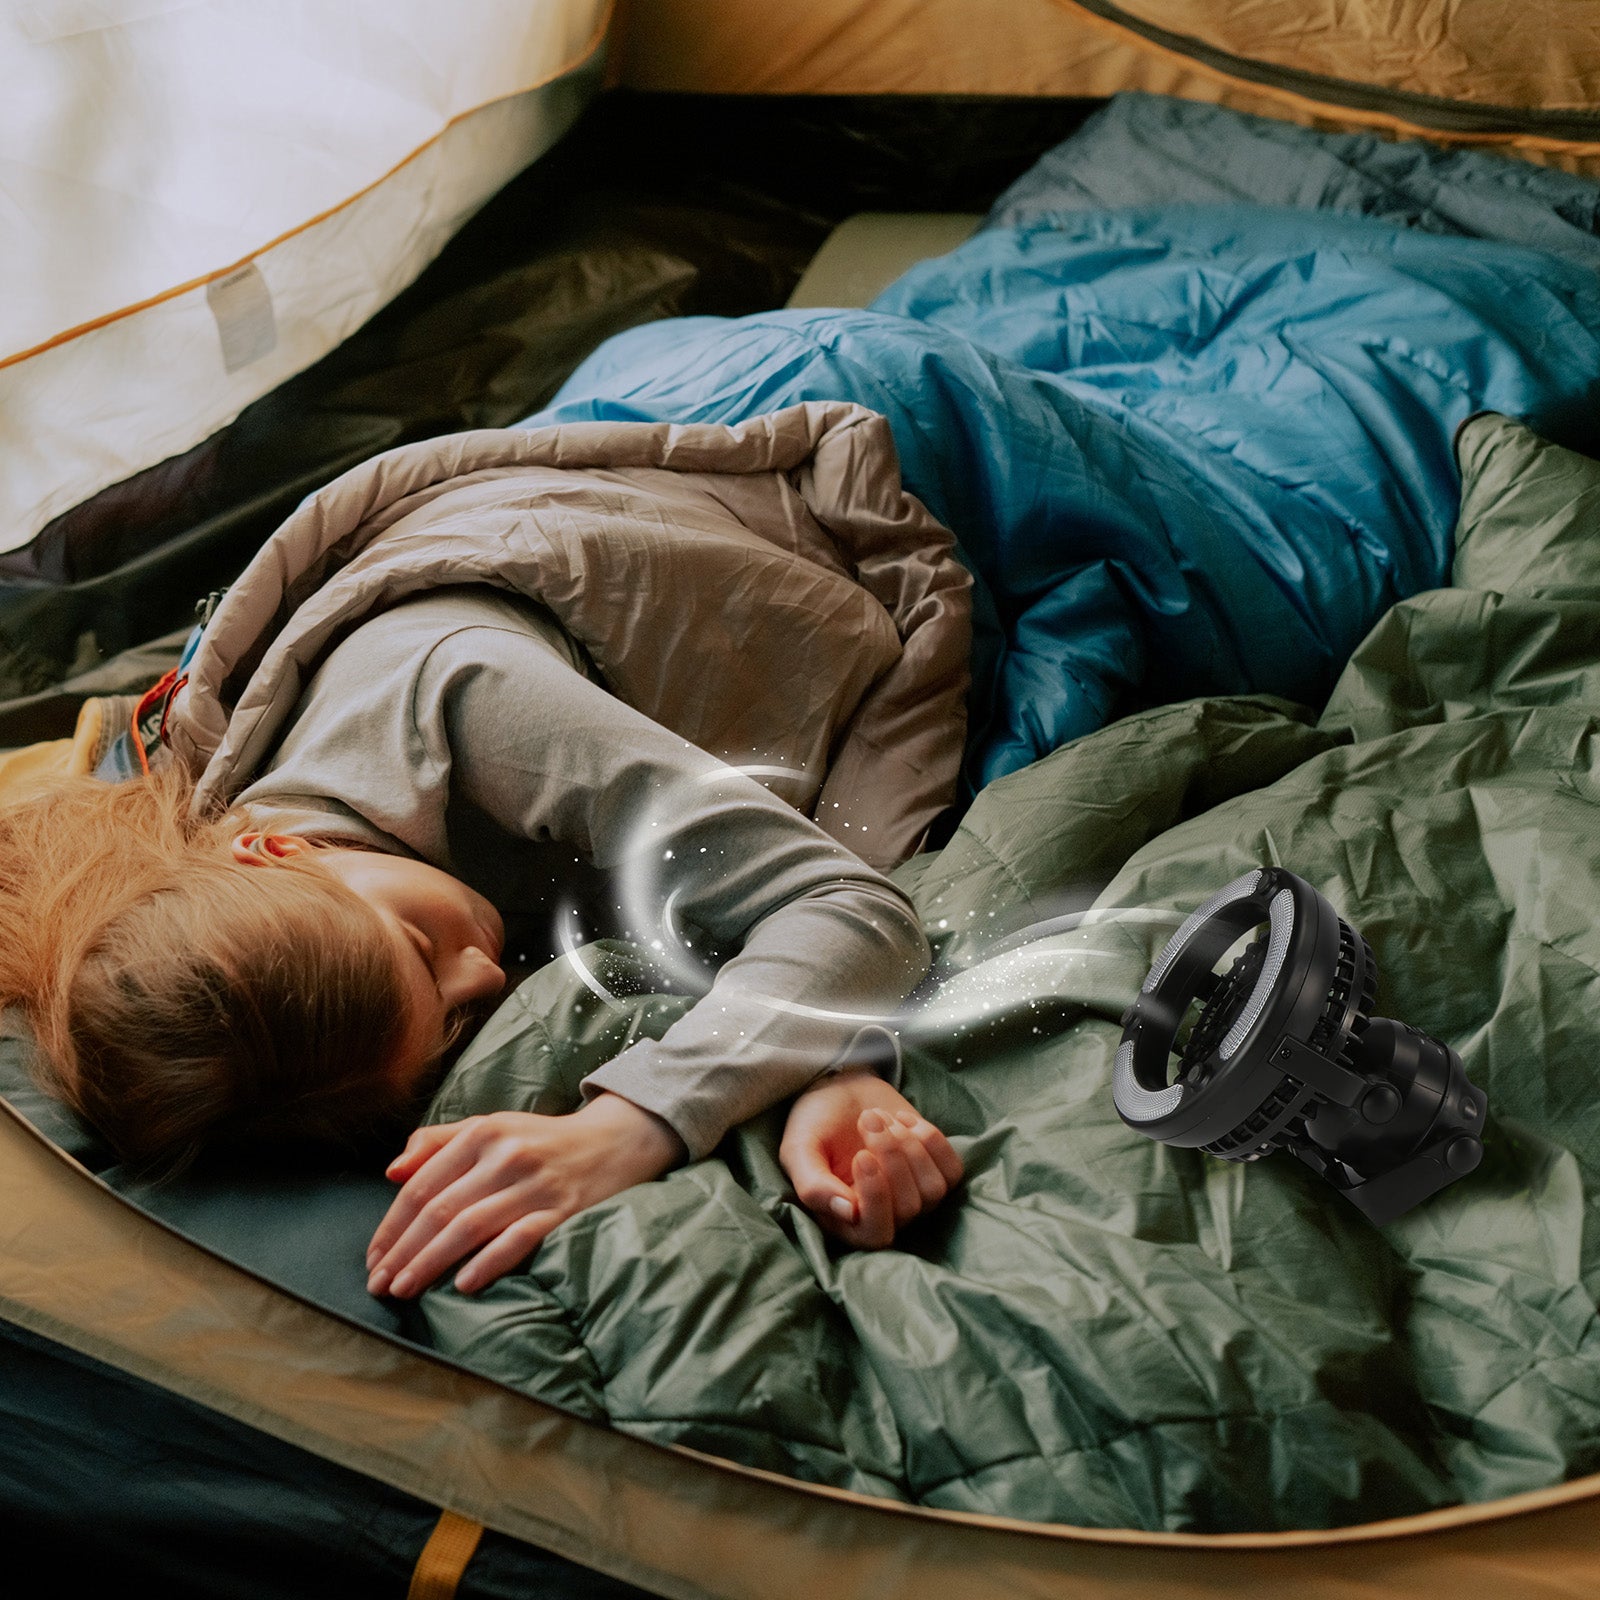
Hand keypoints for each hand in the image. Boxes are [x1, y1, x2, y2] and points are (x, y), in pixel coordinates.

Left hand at [365, 1092, 683, 1298]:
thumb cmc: (541, 1141)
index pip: (423, 1184)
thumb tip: (391, 1171)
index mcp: (483, 1132)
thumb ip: (438, 1143)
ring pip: (470, 1227)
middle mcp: (507, 1155)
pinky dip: (488, 1262)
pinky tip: (462, 1284)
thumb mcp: (491, 1127)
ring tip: (404, 1289)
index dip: (392, 1225)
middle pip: (440, 1209)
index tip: (373, 1257)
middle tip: (379, 1285)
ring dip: (430, 1262)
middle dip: (402, 1251)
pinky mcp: (564, 1211)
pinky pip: (519, 1239)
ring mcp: (536, 1184)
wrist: (615, 1141)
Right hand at [779, 1069, 962, 1248]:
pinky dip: (931, 1140)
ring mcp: (914, 1195)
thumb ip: (813, 1185)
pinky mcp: (935, 1171)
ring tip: (881, 1117)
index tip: (861, 1155)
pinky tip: (904, 1121)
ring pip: (933, 1190)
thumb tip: (849, 1214)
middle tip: (866, 1118)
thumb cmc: (814, 1123)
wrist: (839, 1088)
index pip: (876, 1234)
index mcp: (847, 1221)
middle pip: (908, 1208)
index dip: (877, 1197)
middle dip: (891, 1156)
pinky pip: (953, 1171)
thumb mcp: (799, 1151)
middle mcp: (884, 1215)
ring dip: (909, 1145)